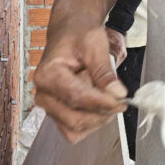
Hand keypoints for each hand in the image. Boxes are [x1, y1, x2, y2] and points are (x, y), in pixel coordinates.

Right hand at [34, 15, 126, 143]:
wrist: (70, 34)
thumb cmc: (78, 35)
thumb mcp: (94, 43)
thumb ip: (104, 70)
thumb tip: (117, 93)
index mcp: (47, 75)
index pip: (75, 97)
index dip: (100, 102)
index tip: (121, 101)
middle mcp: (44, 95)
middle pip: (74, 119)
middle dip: (100, 113)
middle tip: (119, 100)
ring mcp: (49, 107)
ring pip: (75, 128)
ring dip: (96, 118)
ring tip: (105, 97)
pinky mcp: (57, 115)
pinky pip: (75, 131)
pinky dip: (91, 122)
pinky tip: (97, 105)